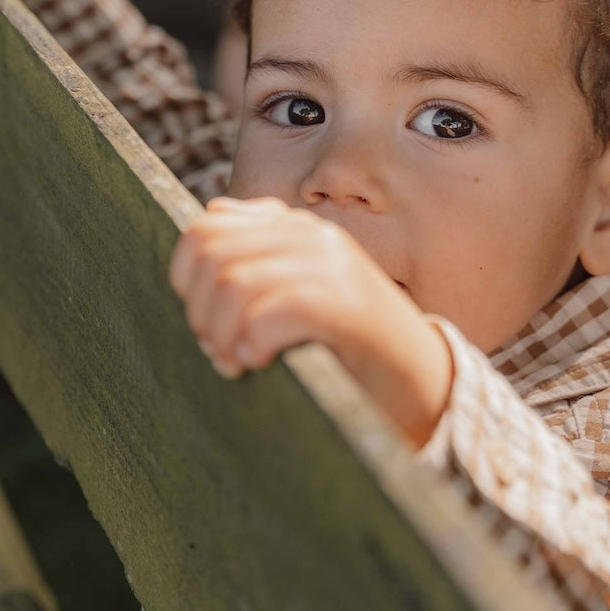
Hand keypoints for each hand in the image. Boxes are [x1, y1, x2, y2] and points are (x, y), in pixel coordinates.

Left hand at [169, 197, 452, 447]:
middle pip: (211, 255)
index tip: (208, 321)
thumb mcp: (296, 291)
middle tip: (219, 350)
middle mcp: (312, 233)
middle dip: (201, 311)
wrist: (422, 384)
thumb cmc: (344, 347)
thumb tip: (204, 236)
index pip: (205, 227)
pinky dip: (252, 345)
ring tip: (237, 362)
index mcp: (294, 226)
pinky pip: (268, 314)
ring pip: (233, 284)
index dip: (187, 279)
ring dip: (222, 334)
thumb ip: (255, 260)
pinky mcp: (345, 305)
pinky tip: (262, 362)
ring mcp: (332, 264)